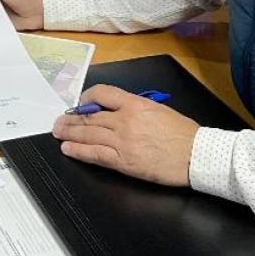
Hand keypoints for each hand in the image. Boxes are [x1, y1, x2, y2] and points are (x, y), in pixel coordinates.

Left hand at [52, 85, 198, 186]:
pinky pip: (95, 154)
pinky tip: (68, 149)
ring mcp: (122, 142)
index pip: (102, 93)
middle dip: (71, 118)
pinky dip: (79, 151)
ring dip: (69, 133)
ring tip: (57, 132)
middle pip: (90, 116)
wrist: (196, 155)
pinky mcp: (124, 162)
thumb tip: (115, 109)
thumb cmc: (183, 133)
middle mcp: (125, 120)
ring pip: (88, 134)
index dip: (87, 97)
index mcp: (135, 103)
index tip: (80, 103)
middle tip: (59, 120)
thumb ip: (135, 107)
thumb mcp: (158, 109)